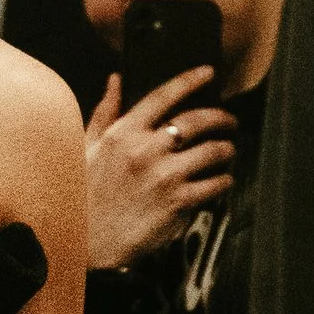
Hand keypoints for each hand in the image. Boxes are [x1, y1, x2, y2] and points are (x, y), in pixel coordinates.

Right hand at [83, 70, 235, 269]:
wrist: (86, 241)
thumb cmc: (84, 193)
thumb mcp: (87, 147)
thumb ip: (106, 111)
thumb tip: (116, 79)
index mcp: (123, 133)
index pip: (163, 96)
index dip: (190, 80)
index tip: (208, 72)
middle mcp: (146, 150)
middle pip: (197, 120)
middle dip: (221, 117)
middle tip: (229, 121)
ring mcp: (164, 177)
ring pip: (213, 152)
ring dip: (227, 150)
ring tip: (227, 152)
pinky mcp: (178, 203)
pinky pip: (215, 185)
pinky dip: (224, 180)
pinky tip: (222, 180)